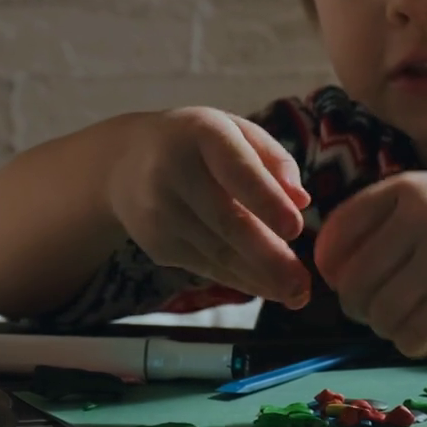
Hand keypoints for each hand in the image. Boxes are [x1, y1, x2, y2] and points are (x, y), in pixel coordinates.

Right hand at [105, 107, 312, 304]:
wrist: (124, 163)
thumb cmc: (197, 143)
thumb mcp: (235, 131)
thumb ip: (273, 158)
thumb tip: (301, 201)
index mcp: (201, 133)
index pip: (236, 169)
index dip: (265, 200)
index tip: (295, 229)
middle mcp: (174, 173)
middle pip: (226, 221)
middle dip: (268, 257)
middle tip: (302, 284)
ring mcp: (160, 213)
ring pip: (218, 253)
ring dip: (260, 278)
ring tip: (296, 295)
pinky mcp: (157, 245)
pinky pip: (206, 266)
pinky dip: (240, 280)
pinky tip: (268, 289)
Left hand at [312, 172, 426, 356]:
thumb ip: (389, 217)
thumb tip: (331, 265)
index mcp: (406, 189)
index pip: (338, 231)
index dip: (329, 265)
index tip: (340, 281)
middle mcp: (419, 219)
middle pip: (353, 281)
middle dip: (357, 306)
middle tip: (374, 312)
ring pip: (378, 313)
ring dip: (384, 327)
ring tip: (403, 322)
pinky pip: (409, 334)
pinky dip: (409, 343)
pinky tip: (423, 337)